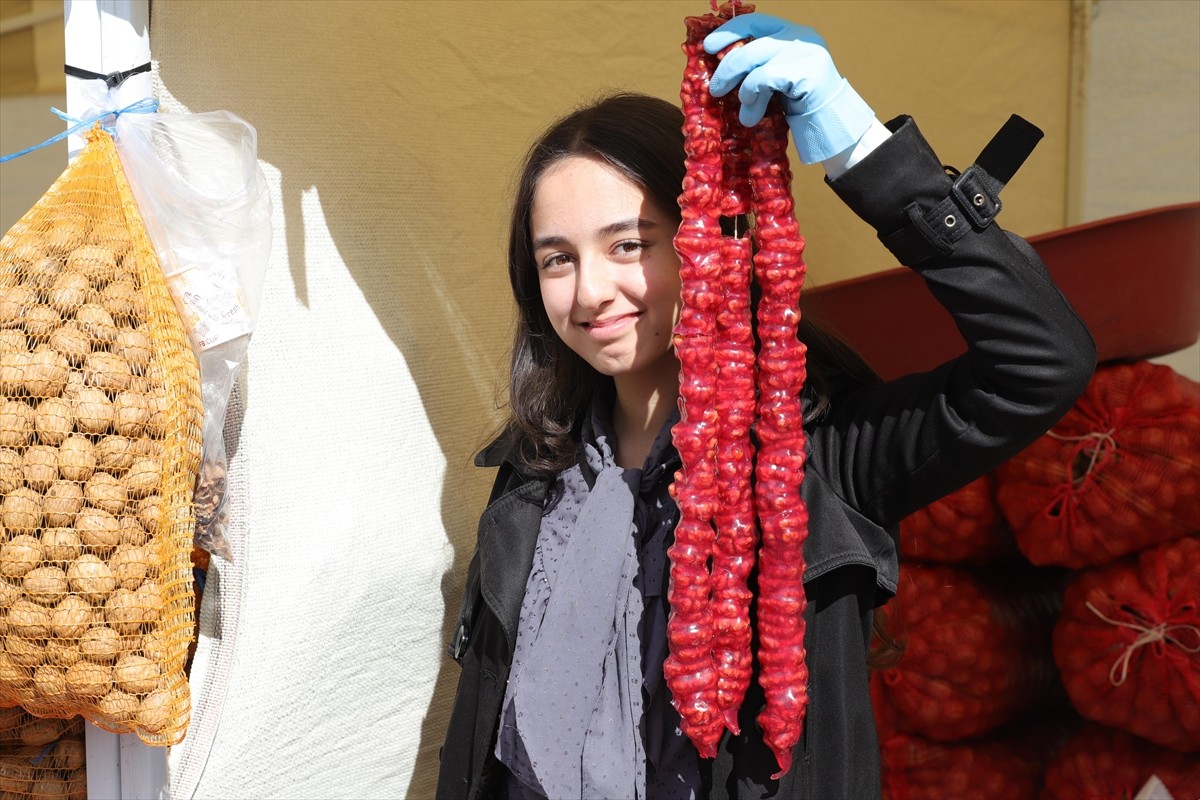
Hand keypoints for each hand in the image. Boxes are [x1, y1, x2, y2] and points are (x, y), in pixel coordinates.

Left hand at [704, 12, 875, 163]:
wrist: (831, 124)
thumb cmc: (801, 105)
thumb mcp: (775, 81)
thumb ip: (756, 69)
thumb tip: (720, 73)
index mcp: (792, 33)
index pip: (756, 22)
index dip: (729, 32)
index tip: (708, 47)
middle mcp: (801, 36)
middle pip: (753, 43)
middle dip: (728, 67)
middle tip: (715, 89)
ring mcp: (807, 50)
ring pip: (757, 59)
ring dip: (741, 87)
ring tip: (743, 112)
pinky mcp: (808, 70)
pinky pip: (765, 77)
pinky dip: (753, 95)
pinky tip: (752, 114)